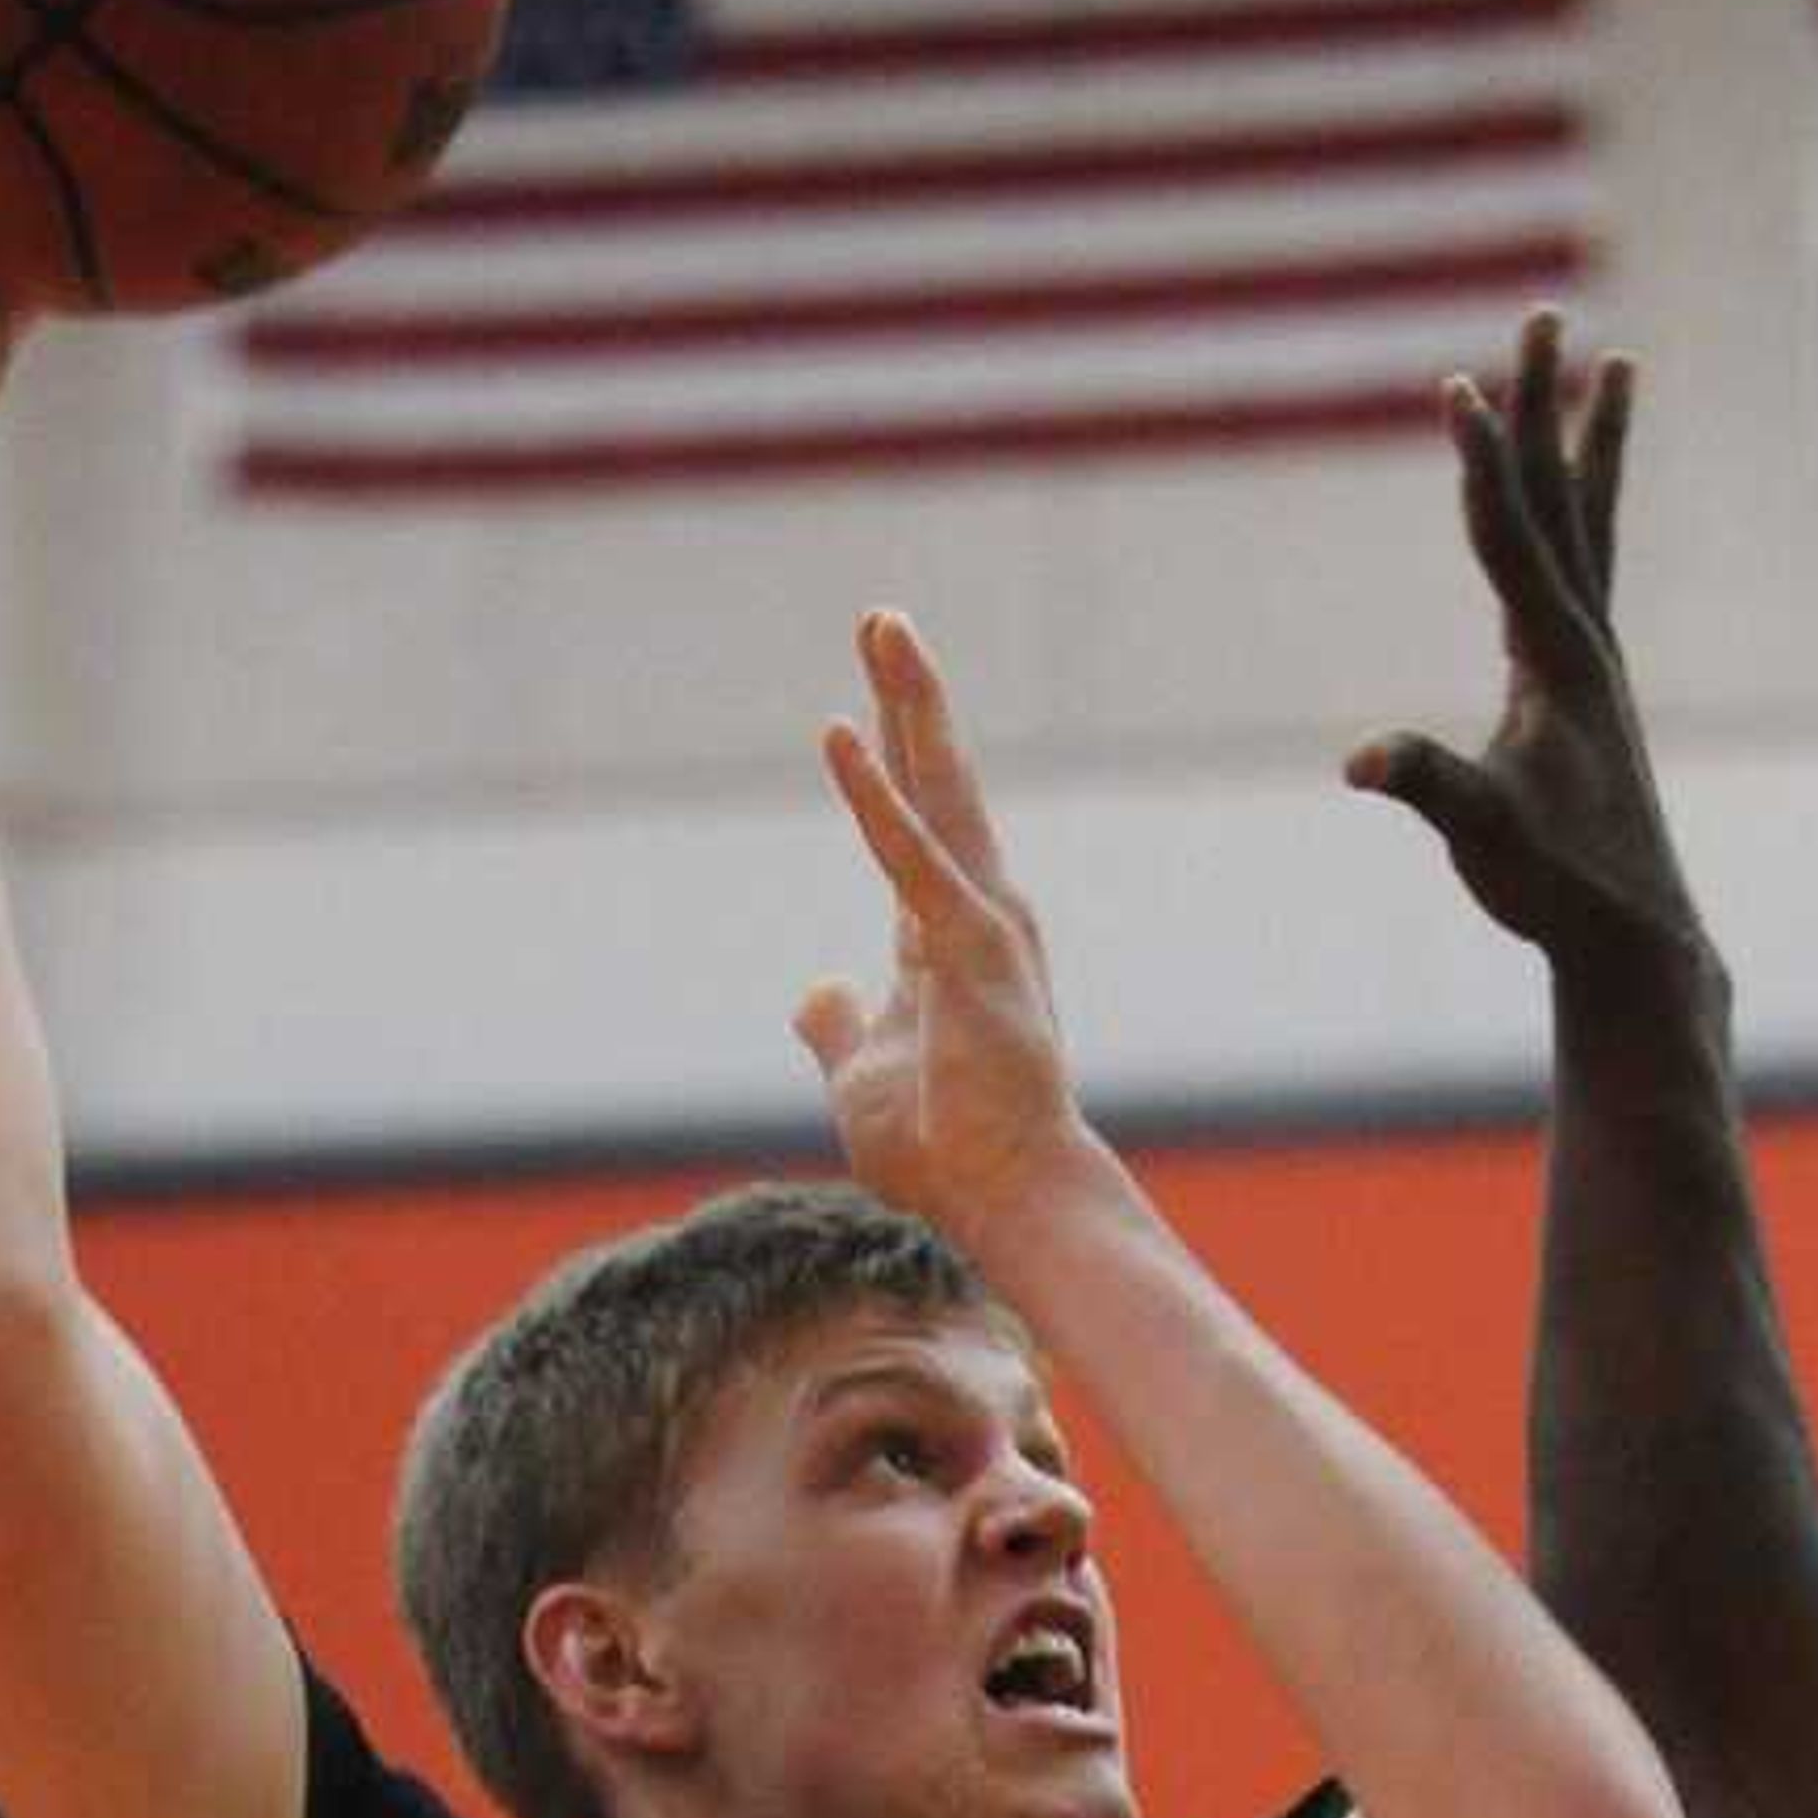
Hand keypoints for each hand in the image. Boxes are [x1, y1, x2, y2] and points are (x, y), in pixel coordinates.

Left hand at [793, 615, 1114, 1257]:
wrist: (1003, 1200)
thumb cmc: (949, 1148)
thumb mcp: (865, 1074)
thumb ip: (841, 1025)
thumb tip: (814, 991)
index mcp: (945, 935)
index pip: (911, 822)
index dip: (889, 754)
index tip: (873, 689)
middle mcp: (974, 913)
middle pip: (934, 782)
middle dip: (910, 697)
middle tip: (883, 617)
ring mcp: (979, 926)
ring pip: (936, 793)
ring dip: (908, 706)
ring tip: (883, 627)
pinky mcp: (969, 950)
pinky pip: (909, 859)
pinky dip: (874, 800)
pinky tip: (841, 735)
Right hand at [1352, 311, 1709, 993]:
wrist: (1632, 931)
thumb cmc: (1555, 882)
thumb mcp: (1481, 833)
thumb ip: (1426, 785)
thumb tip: (1362, 762)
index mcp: (1556, 657)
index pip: (1507, 533)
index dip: (1478, 459)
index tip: (1459, 383)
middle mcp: (1586, 639)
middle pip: (1558, 495)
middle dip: (1544, 404)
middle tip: (1548, 315)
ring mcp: (1595, 656)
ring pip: (1590, 520)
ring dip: (1591, 440)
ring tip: (1613, 364)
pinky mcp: (1591, 683)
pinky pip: (1587, 567)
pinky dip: (1582, 515)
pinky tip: (1579, 499)